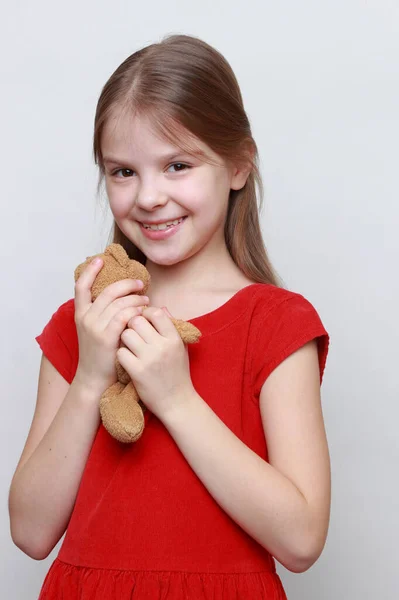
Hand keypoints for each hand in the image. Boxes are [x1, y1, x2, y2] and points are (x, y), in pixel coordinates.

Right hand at [73, 258, 148, 394]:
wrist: (94, 379)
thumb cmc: (100, 354)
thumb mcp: (94, 331)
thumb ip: (102, 313)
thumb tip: (120, 296)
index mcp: (80, 314)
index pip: (81, 286)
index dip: (90, 271)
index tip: (100, 260)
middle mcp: (85, 318)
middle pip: (108, 291)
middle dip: (126, 284)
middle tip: (140, 284)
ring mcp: (95, 327)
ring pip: (119, 302)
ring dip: (136, 298)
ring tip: (146, 301)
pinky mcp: (106, 337)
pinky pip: (124, 316)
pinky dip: (135, 311)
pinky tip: (143, 312)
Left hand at [117, 306, 194, 421]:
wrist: (177, 402)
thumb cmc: (178, 373)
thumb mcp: (180, 348)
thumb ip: (172, 327)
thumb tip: (160, 308)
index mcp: (174, 338)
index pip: (156, 313)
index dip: (145, 313)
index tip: (144, 320)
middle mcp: (162, 346)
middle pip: (136, 321)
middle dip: (132, 324)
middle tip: (133, 333)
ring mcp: (149, 359)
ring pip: (126, 335)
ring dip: (124, 339)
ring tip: (130, 346)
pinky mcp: (137, 371)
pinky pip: (120, 352)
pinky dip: (121, 355)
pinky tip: (127, 359)